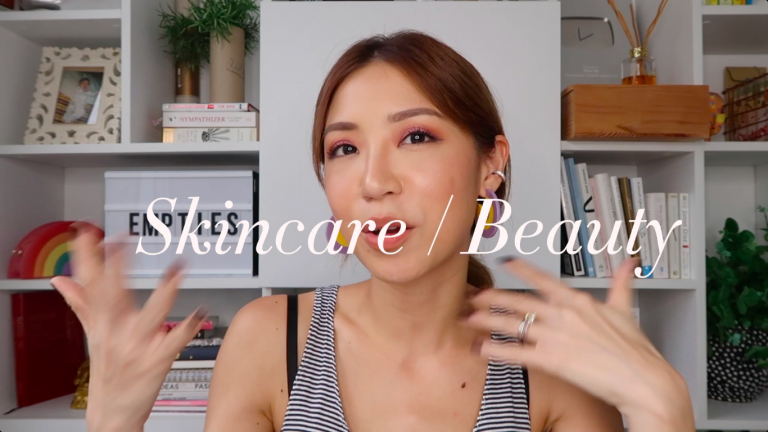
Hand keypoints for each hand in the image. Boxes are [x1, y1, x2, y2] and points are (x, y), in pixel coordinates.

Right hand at [51, 224, 206, 431]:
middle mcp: (117, 332)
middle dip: (118, 267)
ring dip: (164, 291)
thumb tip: (61, 280)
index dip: (88, 259)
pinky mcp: (157, 361)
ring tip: (177, 269)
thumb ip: (81, 303)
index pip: (92, 284)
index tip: (88, 233)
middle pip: (115, 295)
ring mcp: (137, 347)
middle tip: (123, 240)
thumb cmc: (109, 372)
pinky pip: (175, 341)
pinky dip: (188, 327)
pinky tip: (200, 312)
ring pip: (151, 315)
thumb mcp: (94, 335)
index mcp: (103, 322)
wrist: (115, 414)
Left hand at [465, 257, 694, 431]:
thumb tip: (630, 263)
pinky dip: (497, 351)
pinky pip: (518, 353)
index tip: (505, 262)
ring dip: (486, 321)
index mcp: (579, 301)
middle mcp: (564, 315)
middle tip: (472, 296)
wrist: (644, 381)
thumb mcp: (625, 309)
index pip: (544, 280)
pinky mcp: (553, 360)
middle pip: (519, 302)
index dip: (522, 270)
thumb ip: (622, 283)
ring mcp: (557, 336)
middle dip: (492, 298)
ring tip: (467, 319)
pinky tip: (482, 349)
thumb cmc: (636, 351)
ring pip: (513, 325)